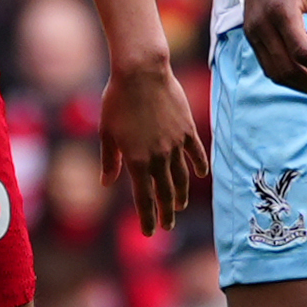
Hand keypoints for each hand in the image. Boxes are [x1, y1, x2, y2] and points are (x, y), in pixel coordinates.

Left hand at [98, 53, 207, 235]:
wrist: (141, 72)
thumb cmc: (117, 100)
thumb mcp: (107, 131)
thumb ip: (109, 160)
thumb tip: (106, 183)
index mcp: (136, 160)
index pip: (144, 198)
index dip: (147, 218)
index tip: (150, 233)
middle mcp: (158, 157)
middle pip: (165, 193)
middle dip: (165, 213)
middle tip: (167, 226)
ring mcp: (175, 144)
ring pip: (182, 177)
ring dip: (181, 194)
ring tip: (179, 206)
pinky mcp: (187, 130)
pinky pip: (196, 153)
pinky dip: (199, 166)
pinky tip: (201, 175)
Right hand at [237, 0, 306, 92]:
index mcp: (282, 11)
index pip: (302, 53)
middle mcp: (263, 26)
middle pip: (287, 69)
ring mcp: (253, 32)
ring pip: (274, 72)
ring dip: (299, 85)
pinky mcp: (250, 34)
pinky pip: (267, 65)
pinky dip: (286, 76)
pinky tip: (304, 75)